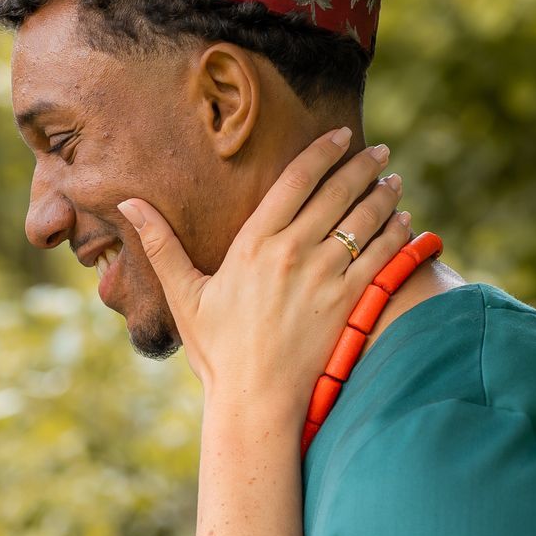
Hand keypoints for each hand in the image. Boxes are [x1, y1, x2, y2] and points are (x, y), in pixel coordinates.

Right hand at [120, 129, 408, 411]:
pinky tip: (405, 221)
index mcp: (254, 244)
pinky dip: (397, 234)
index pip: (296, 181)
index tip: (339, 135)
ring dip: (384, 195)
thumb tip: (129, 204)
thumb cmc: (217, 351)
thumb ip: (160, 245)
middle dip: (362, 166)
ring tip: (394, 181)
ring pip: (365, 220)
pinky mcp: (350, 302)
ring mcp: (325, 277)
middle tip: (379, 151)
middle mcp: (292, 253)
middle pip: (337, 193)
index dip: (322, 152)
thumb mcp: (184, 295)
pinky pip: (382, 257)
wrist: (256, 400)